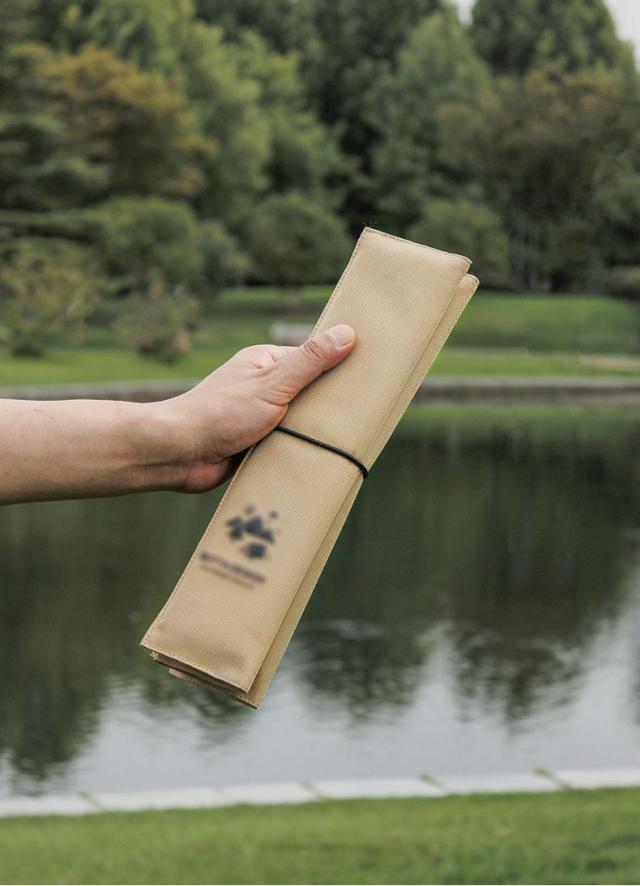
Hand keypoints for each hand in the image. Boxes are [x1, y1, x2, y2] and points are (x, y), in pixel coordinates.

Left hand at [162, 323, 355, 492]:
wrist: (179, 453)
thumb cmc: (221, 412)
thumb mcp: (273, 382)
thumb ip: (310, 360)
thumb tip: (347, 332)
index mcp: (265, 363)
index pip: (313, 359)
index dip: (339, 366)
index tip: (368, 376)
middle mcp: (262, 386)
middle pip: (309, 392)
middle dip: (328, 404)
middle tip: (362, 414)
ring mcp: (258, 416)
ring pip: (299, 421)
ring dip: (311, 432)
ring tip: (343, 439)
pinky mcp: (254, 444)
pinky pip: (285, 444)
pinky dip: (296, 450)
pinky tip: (316, 457)